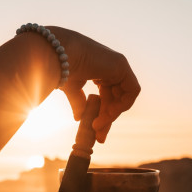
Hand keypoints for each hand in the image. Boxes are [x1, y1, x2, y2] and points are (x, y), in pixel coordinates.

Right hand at [48, 27, 140, 142]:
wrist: (59, 55)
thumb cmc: (61, 68)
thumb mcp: (72, 89)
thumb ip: (79, 103)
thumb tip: (80, 118)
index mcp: (99, 71)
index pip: (107, 97)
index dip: (103, 115)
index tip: (96, 131)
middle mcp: (110, 68)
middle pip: (115, 99)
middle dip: (108, 119)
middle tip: (99, 136)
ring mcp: (118, 66)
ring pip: (123, 98)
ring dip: (112, 114)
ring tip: (98, 125)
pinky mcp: (122, 66)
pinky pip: (131, 91)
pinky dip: (122, 105)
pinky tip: (109, 113)